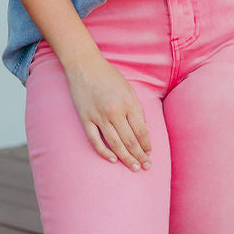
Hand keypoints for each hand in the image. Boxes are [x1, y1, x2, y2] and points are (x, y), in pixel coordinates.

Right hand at [64, 53, 152, 170]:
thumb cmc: (109, 76)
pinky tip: (112, 160)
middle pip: (130, 141)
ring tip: (134, 168)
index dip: (147, 145)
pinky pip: (95, 140)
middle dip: (140, 156)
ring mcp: (99, 116)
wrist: (84, 66)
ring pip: (115, 144)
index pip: (141, 131)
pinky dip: (104, 152)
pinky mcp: (86, 118)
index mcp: (129, 103)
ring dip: (126, 158)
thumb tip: (142, 131)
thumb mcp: (128, 89)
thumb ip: (136, 109)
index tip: (149, 153)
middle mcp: (115, 111)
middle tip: (146, 167)